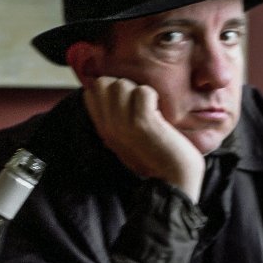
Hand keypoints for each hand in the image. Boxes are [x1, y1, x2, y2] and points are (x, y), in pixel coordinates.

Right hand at [84, 76, 203, 201]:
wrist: (173, 179)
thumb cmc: (154, 158)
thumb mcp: (124, 141)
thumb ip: (114, 121)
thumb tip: (107, 99)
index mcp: (103, 129)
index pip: (90, 93)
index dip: (108, 89)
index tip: (125, 101)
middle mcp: (108, 126)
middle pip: (103, 83)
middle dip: (123, 86)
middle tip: (138, 103)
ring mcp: (124, 124)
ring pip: (121, 84)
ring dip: (137, 90)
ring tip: (149, 107)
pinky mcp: (143, 122)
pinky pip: (143, 91)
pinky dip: (153, 96)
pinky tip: (158, 112)